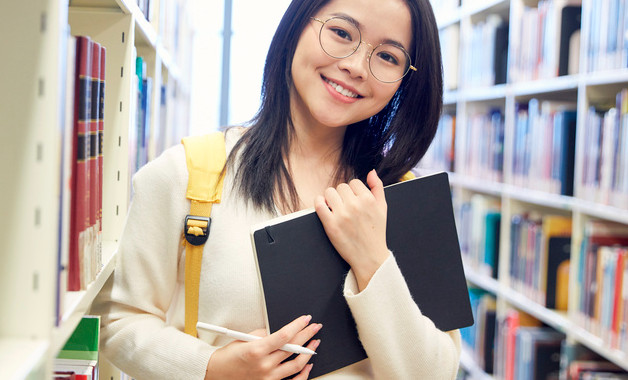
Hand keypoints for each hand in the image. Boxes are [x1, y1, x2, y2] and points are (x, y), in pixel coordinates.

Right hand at [205, 315, 321, 379]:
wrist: (217, 374)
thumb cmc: (228, 356)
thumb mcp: (243, 338)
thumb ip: (263, 333)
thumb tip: (280, 331)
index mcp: (257, 350)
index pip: (284, 335)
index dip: (298, 326)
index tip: (306, 319)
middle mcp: (264, 365)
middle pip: (293, 347)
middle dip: (307, 334)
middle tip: (315, 326)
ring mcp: (268, 377)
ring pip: (296, 364)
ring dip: (308, 351)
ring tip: (314, 342)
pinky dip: (303, 373)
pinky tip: (308, 364)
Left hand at [314, 170, 389, 290]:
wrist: (369, 256)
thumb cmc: (376, 233)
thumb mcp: (383, 208)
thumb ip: (378, 187)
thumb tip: (371, 171)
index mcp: (368, 200)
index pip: (354, 182)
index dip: (353, 191)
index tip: (353, 200)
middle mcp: (355, 205)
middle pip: (341, 187)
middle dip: (342, 195)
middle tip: (345, 206)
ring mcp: (342, 215)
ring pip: (329, 192)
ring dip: (330, 198)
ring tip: (335, 207)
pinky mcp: (331, 225)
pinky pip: (319, 205)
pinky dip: (319, 203)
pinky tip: (324, 207)